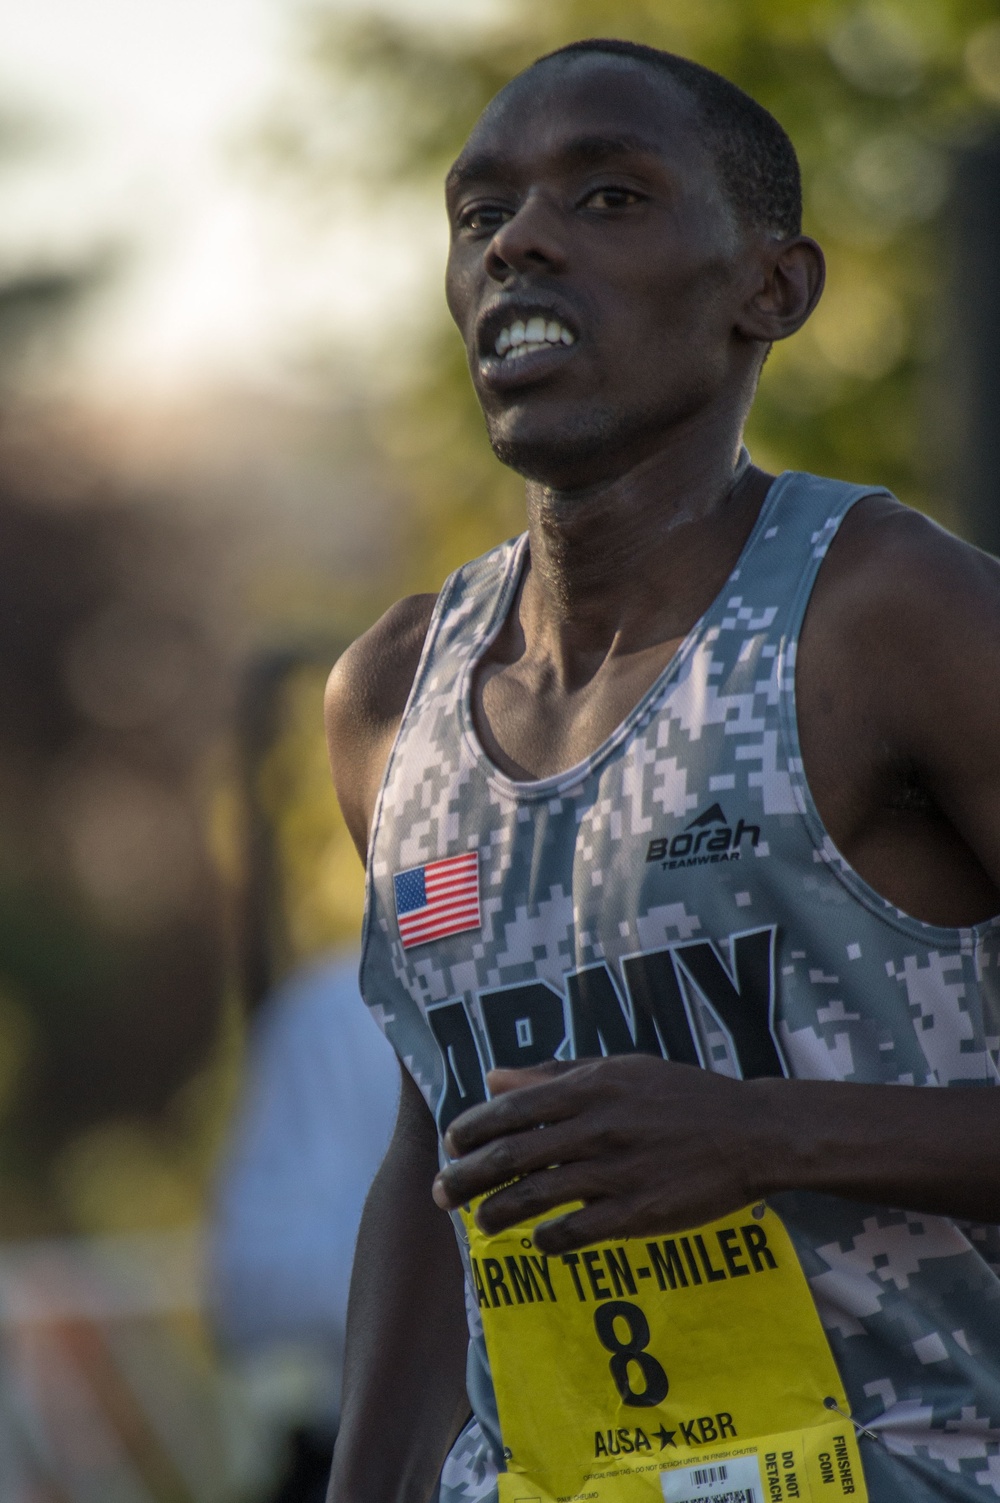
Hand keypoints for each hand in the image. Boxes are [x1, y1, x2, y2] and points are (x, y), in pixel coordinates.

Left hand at [432, 1055, 770, 1252]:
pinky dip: (548, 1240)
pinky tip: (538, 1243)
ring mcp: (615, 1172)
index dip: (471, 1128)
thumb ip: (554, 1074)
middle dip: (466, 1176)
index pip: (510, 1108)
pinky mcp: (637, 1213)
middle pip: (510, 1155)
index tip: (450, 1143)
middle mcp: (595, 1127)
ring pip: (534, 1197)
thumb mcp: (619, 1070)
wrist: (750, 1133)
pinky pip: (576, 1232)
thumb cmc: (681, 1096)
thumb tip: (493, 1077)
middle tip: (441, 1193)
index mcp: (589, 1088)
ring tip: (479, 1222)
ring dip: (496, 1213)